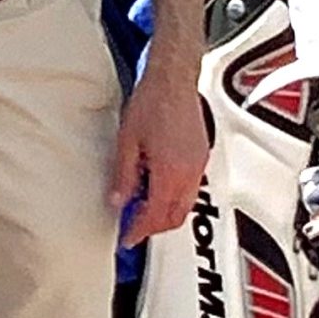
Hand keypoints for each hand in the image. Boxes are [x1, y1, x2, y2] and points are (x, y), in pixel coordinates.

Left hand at [112, 57, 207, 247]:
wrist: (174, 79)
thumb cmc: (152, 102)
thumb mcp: (127, 141)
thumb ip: (123, 175)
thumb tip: (117, 201)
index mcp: (170, 171)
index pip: (155, 214)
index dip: (139, 230)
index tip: (127, 238)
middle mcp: (189, 172)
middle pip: (175, 216)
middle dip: (154, 228)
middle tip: (133, 230)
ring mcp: (199, 165)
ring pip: (186, 205)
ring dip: (165, 214)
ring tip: (142, 212)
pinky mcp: (201, 156)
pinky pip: (191, 189)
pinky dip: (174, 198)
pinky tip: (157, 190)